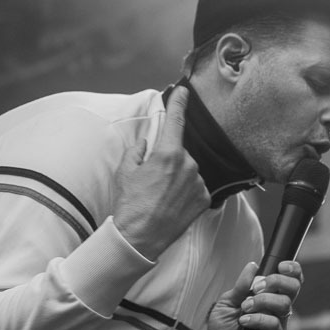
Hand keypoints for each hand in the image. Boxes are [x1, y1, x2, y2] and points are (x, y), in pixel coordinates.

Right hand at [113, 85, 209, 258]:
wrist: (139, 238)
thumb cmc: (129, 204)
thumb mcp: (125, 171)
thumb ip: (136, 151)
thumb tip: (145, 144)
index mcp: (168, 153)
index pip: (176, 120)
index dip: (180, 102)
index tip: (184, 91)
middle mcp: (188, 165)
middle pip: (179, 152)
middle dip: (168, 160)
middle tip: (152, 180)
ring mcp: (198, 183)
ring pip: (188, 171)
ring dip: (177, 177)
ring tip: (160, 196)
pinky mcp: (204, 199)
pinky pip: (195, 187)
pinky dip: (185, 192)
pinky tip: (171, 203)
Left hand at [205, 260, 302, 329]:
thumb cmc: (224, 328)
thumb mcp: (227, 301)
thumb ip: (241, 286)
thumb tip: (253, 266)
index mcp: (271, 296)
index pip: (291, 279)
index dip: (293, 269)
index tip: (280, 265)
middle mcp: (278, 310)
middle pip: (294, 288)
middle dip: (277, 281)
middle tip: (258, 287)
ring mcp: (278, 325)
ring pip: (284, 305)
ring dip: (263, 300)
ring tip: (245, 306)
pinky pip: (273, 325)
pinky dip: (258, 319)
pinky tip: (243, 321)